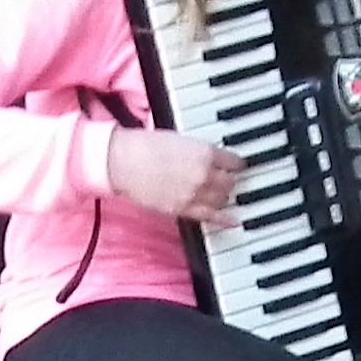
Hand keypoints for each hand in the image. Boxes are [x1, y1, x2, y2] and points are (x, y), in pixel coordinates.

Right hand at [105, 126, 243, 225]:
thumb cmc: (144, 146)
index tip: (237, 166)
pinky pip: (211, 216)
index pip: (233, 161)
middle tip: (226, 180)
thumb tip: (207, 159)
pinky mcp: (183, 209)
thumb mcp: (178, 139)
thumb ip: (197, 151)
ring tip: (220, 195)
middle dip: (228, 181)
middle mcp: (204, 173)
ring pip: (222, 199)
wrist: (123, 161)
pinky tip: (233, 220)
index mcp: (204, 152)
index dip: (236, 164)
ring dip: (223, 197)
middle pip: (230, 182)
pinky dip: (224, 219)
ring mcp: (195, 193)